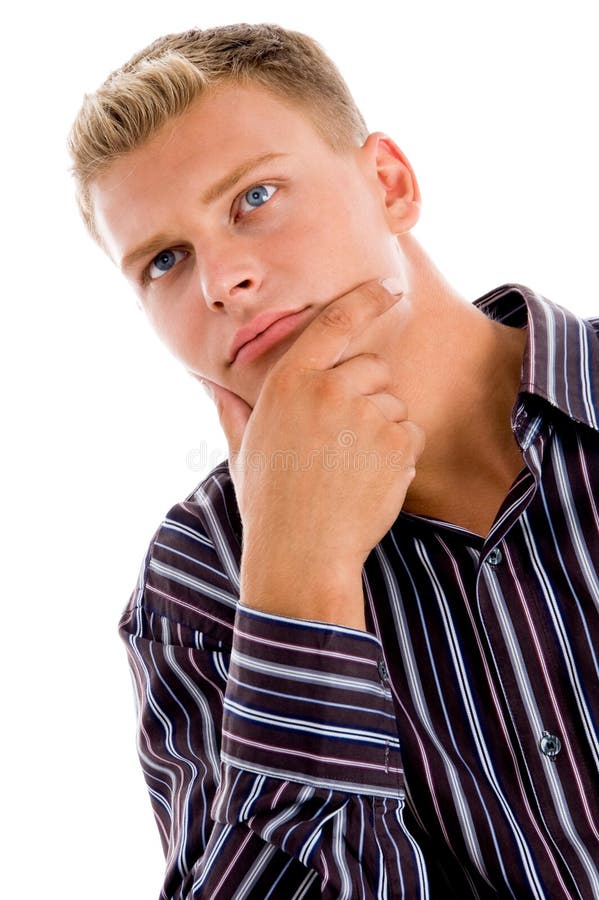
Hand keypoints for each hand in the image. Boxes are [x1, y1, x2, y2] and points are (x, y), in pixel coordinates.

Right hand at [201, 279, 425, 622]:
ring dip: (383, 429)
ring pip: (394, 404)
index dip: (365, 299)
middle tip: (345, 440)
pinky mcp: (396, 444)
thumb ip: (232, 409)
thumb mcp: (243, 451)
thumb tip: (208, 381)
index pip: (334, 323)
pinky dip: (400, 455)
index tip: (388, 287)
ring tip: (352, 469)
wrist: (301, 555)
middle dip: (367, 395)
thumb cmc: (269, 504)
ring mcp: (365, 416)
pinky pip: (412, 434)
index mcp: (288, 383)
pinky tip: (371, 481)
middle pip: (372, 367)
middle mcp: (327, 390)